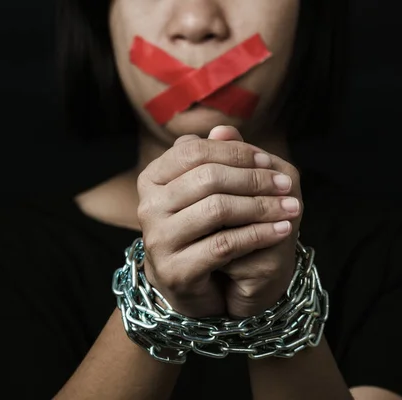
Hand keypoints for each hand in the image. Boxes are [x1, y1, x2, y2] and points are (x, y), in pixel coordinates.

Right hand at [136, 126, 301, 317]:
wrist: (188, 283)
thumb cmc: (200, 230)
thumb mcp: (206, 192)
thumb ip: (213, 160)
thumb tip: (224, 130)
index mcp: (151, 180)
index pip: (193, 151)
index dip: (235, 153)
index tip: (268, 162)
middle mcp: (147, 207)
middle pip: (207, 178)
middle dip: (254, 179)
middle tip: (286, 186)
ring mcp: (157, 240)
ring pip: (217, 210)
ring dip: (262, 207)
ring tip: (290, 208)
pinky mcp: (174, 270)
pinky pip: (225, 244)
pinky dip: (259, 234)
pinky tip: (281, 230)